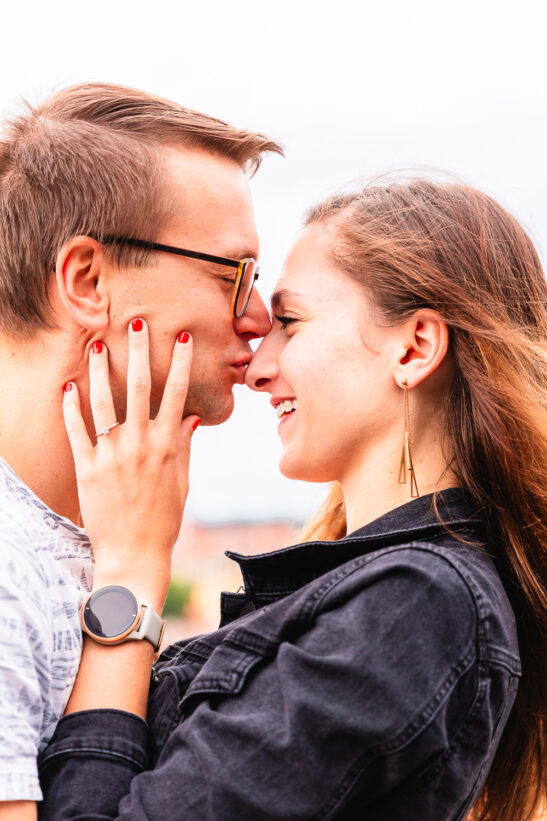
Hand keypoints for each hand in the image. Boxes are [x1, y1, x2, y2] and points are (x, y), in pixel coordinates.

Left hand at [63, 320, 198, 603]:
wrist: (133, 554)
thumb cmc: (163, 521)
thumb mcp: (182, 483)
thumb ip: (184, 447)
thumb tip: (189, 417)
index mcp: (167, 446)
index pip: (175, 394)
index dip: (179, 362)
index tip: (182, 337)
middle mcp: (139, 444)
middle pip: (140, 387)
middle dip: (139, 351)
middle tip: (137, 321)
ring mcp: (111, 455)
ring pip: (105, 403)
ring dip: (102, 371)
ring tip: (98, 345)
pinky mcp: (87, 469)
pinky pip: (77, 432)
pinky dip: (71, 408)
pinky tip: (69, 386)